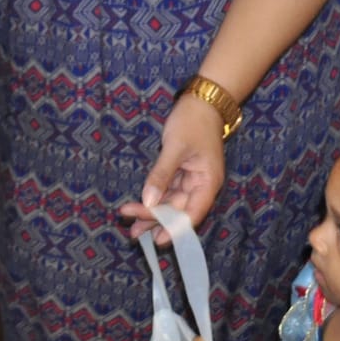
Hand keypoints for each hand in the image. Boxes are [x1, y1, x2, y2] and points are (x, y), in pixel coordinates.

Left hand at [118, 95, 227, 244]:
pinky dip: (154, 199)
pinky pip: (167, 191)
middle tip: (131, 229)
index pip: (192, 214)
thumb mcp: (175, 148)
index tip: (157, 239)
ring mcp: (191, 180)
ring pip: (170, 203)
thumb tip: (148, 201)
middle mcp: (201, 186)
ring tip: (131, 227)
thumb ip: (161, 175)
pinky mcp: (181, 173)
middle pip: (178, 210)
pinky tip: (139, 207)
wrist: (201, 101)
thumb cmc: (192, 122)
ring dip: (152, 213)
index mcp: (208, 183)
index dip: (175, 229)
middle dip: (156, 220)